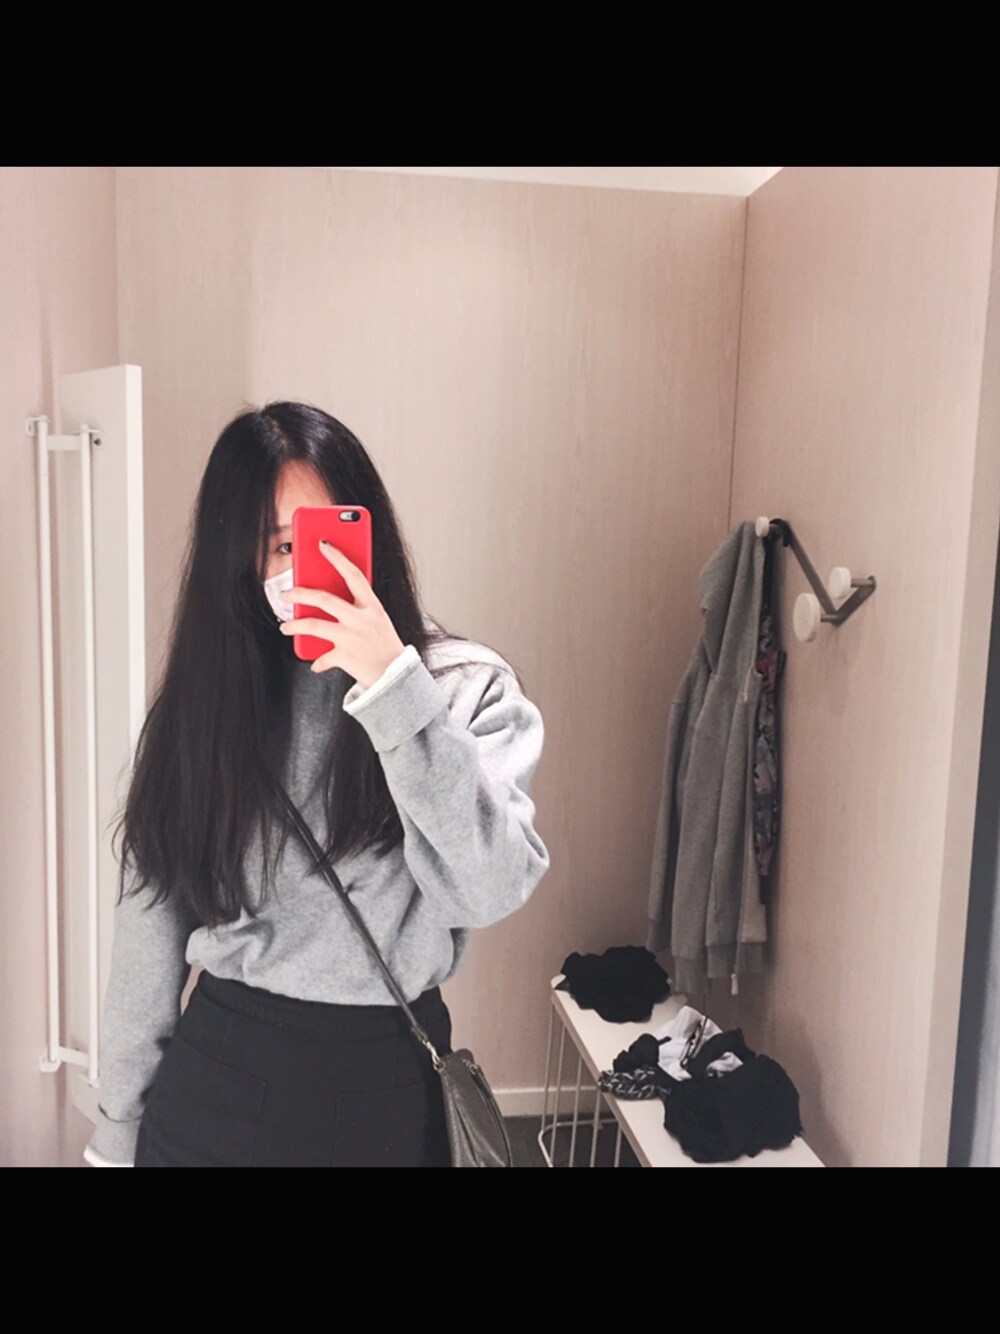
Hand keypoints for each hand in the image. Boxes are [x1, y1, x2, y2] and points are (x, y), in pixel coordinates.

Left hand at [279, 540, 406, 687]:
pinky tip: (314, 663)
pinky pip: (322, 658)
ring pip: (314, 626)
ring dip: (294, 625)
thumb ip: (358, 607)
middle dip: (300, 593)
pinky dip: (317, 662)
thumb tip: (329, 598)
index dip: (337, 557)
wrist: (397, 677)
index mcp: (372, 606)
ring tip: (285, 627)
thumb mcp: (378, 620)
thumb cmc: (386, 645)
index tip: (323, 544)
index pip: (353, 574)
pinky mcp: (345, 657)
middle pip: (324, 599)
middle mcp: (361, 620)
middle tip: (287, 594)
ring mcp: (352, 638)